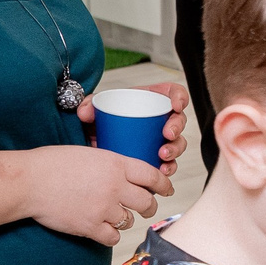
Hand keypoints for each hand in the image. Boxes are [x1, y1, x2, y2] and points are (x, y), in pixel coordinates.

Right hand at [22, 144, 167, 244]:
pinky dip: (110, 235)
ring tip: (112, 215)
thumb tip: (123, 173)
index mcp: (115, 164)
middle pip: (148, 202)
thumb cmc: (51, 164)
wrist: (28, 181)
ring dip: (125, 219)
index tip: (166, 189)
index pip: (153, 176)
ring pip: (130, 220)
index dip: (164, 184)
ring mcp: (104, 208)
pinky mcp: (91, 227)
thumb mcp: (87, 153)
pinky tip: (102, 229)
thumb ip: (109, 164)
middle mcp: (115, 186)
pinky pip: (113, 237)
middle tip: (144, 207)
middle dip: (149, 206)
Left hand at [75, 80, 190, 177]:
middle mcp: (160, 119)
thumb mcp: (95, 106)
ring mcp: (160, 139)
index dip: (180, 97)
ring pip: (177, 144)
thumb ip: (88, 105)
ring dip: (174, 150)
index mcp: (151, 100)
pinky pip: (169, 163)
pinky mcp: (156, 157)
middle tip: (167, 135)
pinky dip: (169, 167)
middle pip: (178, 120)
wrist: (95, 138)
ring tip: (163, 156)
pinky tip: (162, 171)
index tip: (175, 105)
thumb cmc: (103, 117)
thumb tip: (85, 112)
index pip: (174, 93)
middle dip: (177, 128)